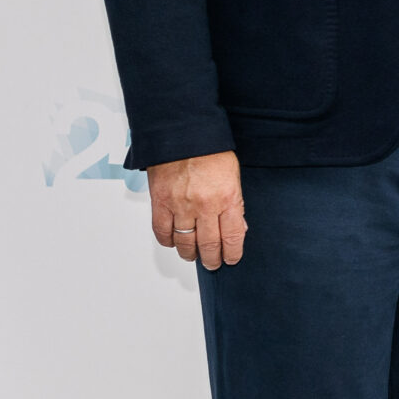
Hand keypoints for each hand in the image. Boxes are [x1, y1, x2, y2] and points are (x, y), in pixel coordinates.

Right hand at [148, 151, 246, 270]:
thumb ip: (235, 203)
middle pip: (209, 244)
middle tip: (213, 263)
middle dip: (212, 258)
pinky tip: (173, 243)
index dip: (232, 252)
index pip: (233, 236)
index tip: (232, 258)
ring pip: (184, 242)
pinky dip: (168, 241)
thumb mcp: (234, 176)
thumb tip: (238, 226)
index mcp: (227, 198)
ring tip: (193, 256)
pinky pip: (162, 231)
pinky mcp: (160, 203)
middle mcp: (204, 206)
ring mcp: (181, 206)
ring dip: (189, 253)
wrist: (182, 135)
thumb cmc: (210, 151)